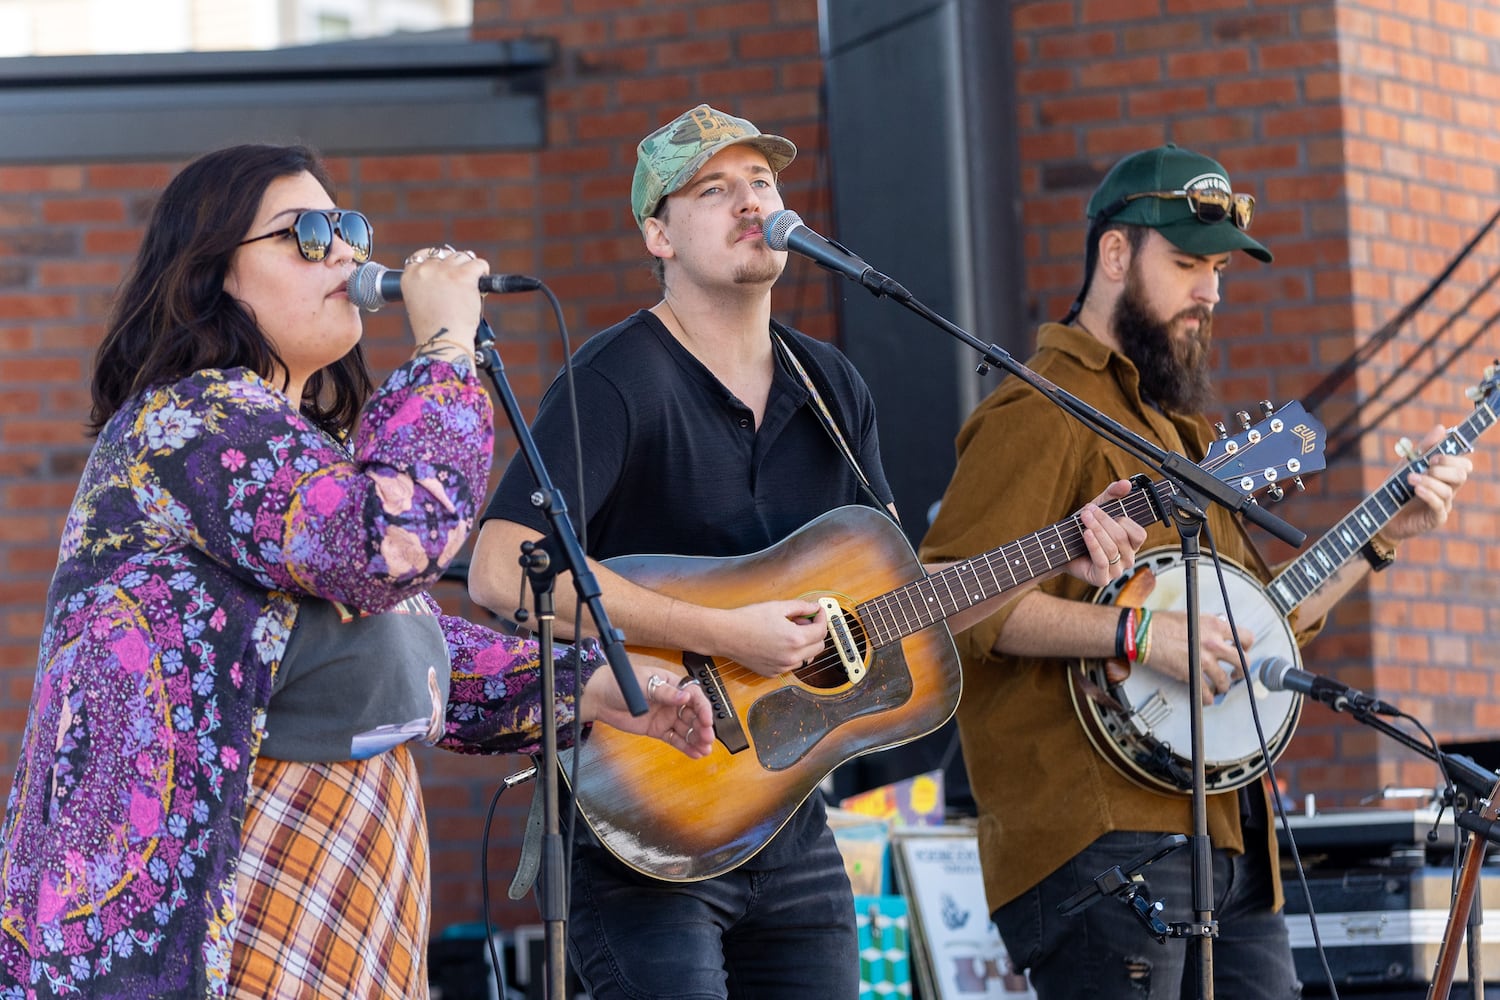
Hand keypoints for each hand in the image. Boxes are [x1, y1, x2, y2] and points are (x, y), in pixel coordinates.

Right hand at [401, 245, 491, 353]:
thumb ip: (427, 284)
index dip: (436, 261)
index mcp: (409, 276)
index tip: (445, 268)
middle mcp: (425, 270)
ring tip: (470, 287)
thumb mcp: (419, 302)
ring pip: (462, 257)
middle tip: (460, 284)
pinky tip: (481, 284)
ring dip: (468, 270)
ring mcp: (445, 271)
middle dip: (454, 267)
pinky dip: (483, 272)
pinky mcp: (464, 275)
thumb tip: (447, 272)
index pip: (422, 256)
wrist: (443, 340)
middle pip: (444, 256)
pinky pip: (478, 264)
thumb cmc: (433, 329)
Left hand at [580, 667, 715, 757]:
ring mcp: (666, 716)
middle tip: (708, 738)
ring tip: (705, 750)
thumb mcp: (643, 684)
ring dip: (697, 739)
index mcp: (672, 684)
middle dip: (703, 727)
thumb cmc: (620, 683)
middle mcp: (673, 701)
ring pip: (686, 729)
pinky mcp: (658, 730)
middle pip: (693, 715)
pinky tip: (695, 753)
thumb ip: (664, 692)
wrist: (600, 697)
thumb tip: (685, 696)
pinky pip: (675, 739)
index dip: (703, 708)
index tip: (707, 720)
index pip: (694, 696)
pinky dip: (685, 746)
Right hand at [708, 600, 828, 677]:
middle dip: (815, 632)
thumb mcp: (777, 607)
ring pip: (806, 657)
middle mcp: (791, 657)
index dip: (822, 619)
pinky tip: (778, 642)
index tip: (818, 613)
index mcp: (795, 639)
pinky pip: (791, 664)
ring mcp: (782, 667)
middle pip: (819, 646)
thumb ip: (801, 607)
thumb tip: (814, 607)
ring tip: (789, 632)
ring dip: (804, 645)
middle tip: (803, 621)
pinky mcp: (773, 673)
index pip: (821, 631)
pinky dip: (791, 654)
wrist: (726, 635)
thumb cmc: (747, 619)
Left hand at [1066, 479, 1147, 587]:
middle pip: (1121, 538)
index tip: (1103, 509)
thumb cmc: (1082, 530)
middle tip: (1088, 511)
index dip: (1123, 520)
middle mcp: (1127, 558)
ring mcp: (1116, 570)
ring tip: (1084, 519)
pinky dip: (1093, 545)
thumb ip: (1113, 494)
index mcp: (1131, 544)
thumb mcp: (1098, 508)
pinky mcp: (1102, 578)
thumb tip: (1127, 484)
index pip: (1139, 534)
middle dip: (1104, 521)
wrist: (1059, 550)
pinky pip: (1102, 560)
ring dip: (1096, 530)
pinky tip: (1086, 534)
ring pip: (1111, 548)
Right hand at [1140, 610, 1251, 704]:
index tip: (1244, 651)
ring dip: (1224, 686)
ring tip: (1220, 687)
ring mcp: (1203, 660)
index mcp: (1215, 625)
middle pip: (1243, 661)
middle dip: (1242, 671)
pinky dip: (1208, 698)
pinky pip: (1206, 692)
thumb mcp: (1192, 616)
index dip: (1247, 647)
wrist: (1143, 634)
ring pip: (1225, 680)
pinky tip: (1207, 698)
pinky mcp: (1191, 674)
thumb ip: (1209, 626)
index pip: (1246, 637)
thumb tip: (1218, 633)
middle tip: (1238, 673)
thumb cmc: (1161, 623)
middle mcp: (1213, 642)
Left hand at [1383, 425, 1470, 542]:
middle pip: (1461, 475)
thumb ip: (1425, 448)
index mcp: (1445, 476)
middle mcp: (1448, 489)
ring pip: (1448, 490)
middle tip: (1425, 466)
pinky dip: (1429, 495)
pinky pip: (1439, 506)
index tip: (1433, 457)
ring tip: (1410, 478)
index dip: (1453, 458)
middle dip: (1443, 468)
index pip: (1464, 464)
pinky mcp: (1435, 518)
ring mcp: (1443, 505)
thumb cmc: (1397, 487)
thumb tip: (1441, 428)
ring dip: (1429, 481)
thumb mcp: (1408, 464)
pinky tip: (1417, 490)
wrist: (1381, 513)